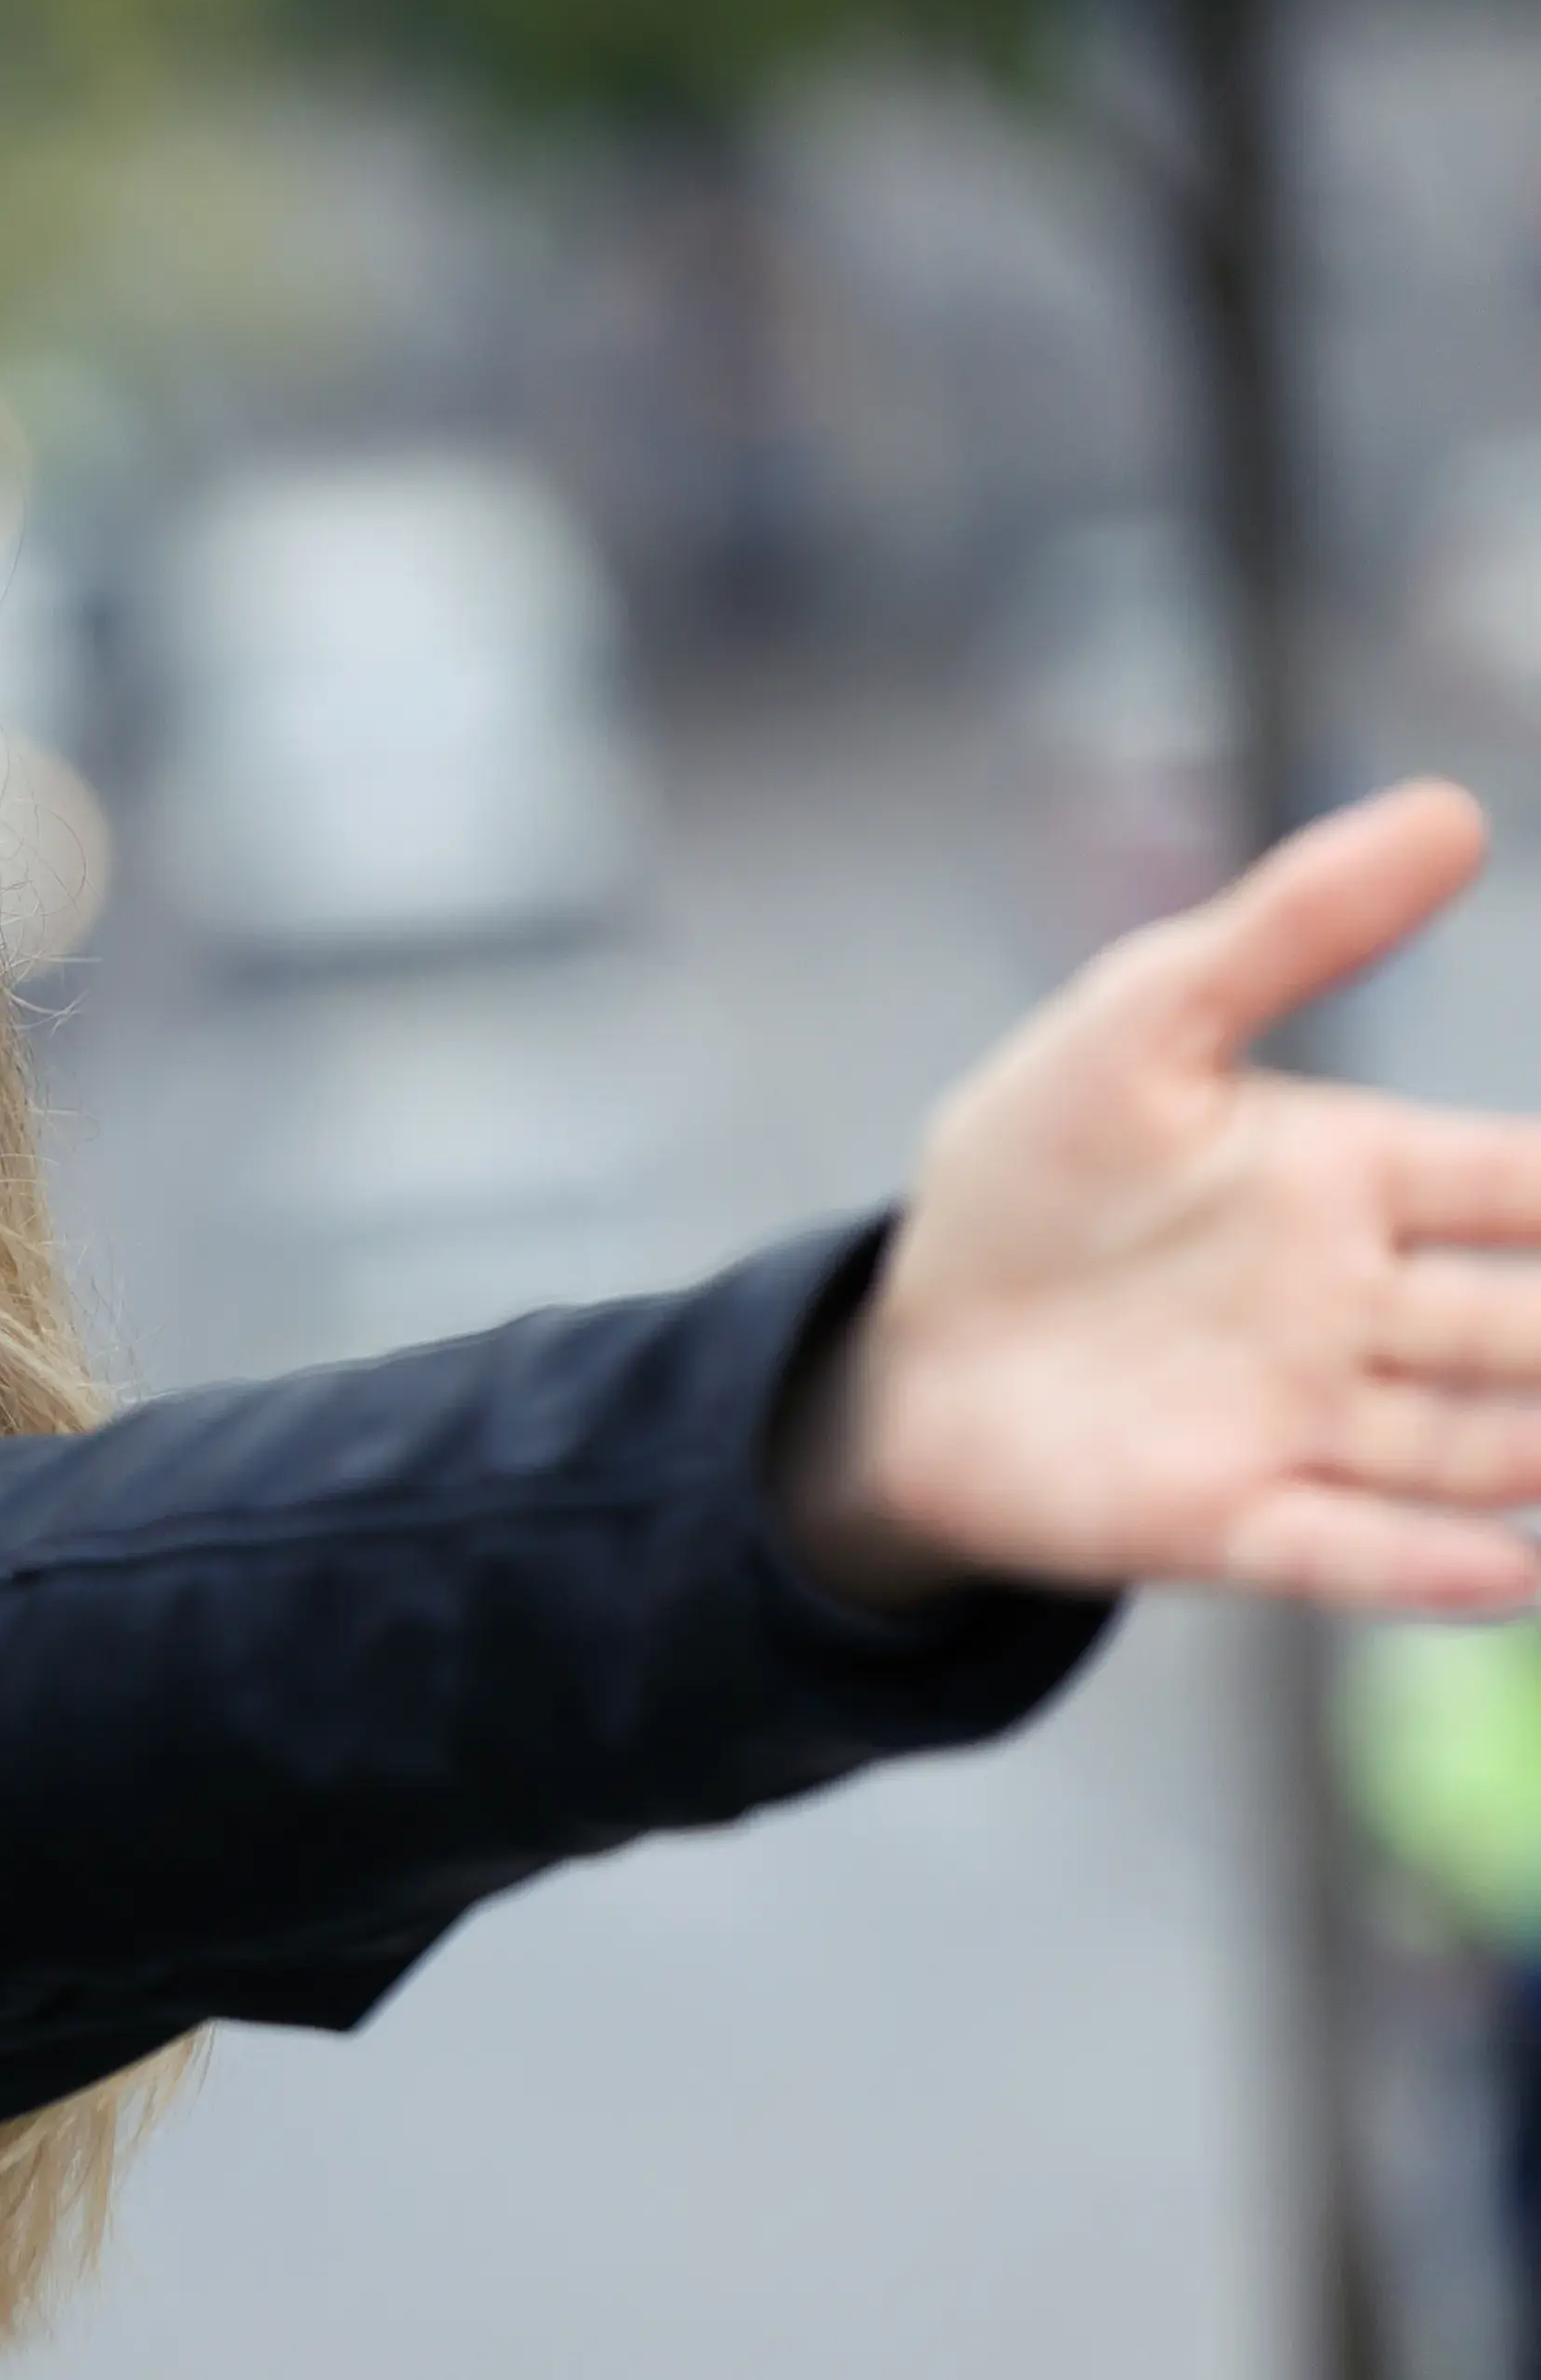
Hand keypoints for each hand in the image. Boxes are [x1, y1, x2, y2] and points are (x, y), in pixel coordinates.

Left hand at [795, 778, 1540, 1617]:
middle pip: (1528, 1328)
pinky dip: (1432, 1567)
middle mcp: (1360, 1311)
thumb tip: (1458, 812)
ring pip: (1474, 1446)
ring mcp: (1302, 1420)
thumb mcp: (1138, 1026)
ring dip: (1534, 1451)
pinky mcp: (1224, 1516)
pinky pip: (1354, 1552)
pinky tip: (1506, 1566)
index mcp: (1358, 1182)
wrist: (902, 1331)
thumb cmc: (1031, 1175)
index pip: (1527, 1187)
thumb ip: (1289, 928)